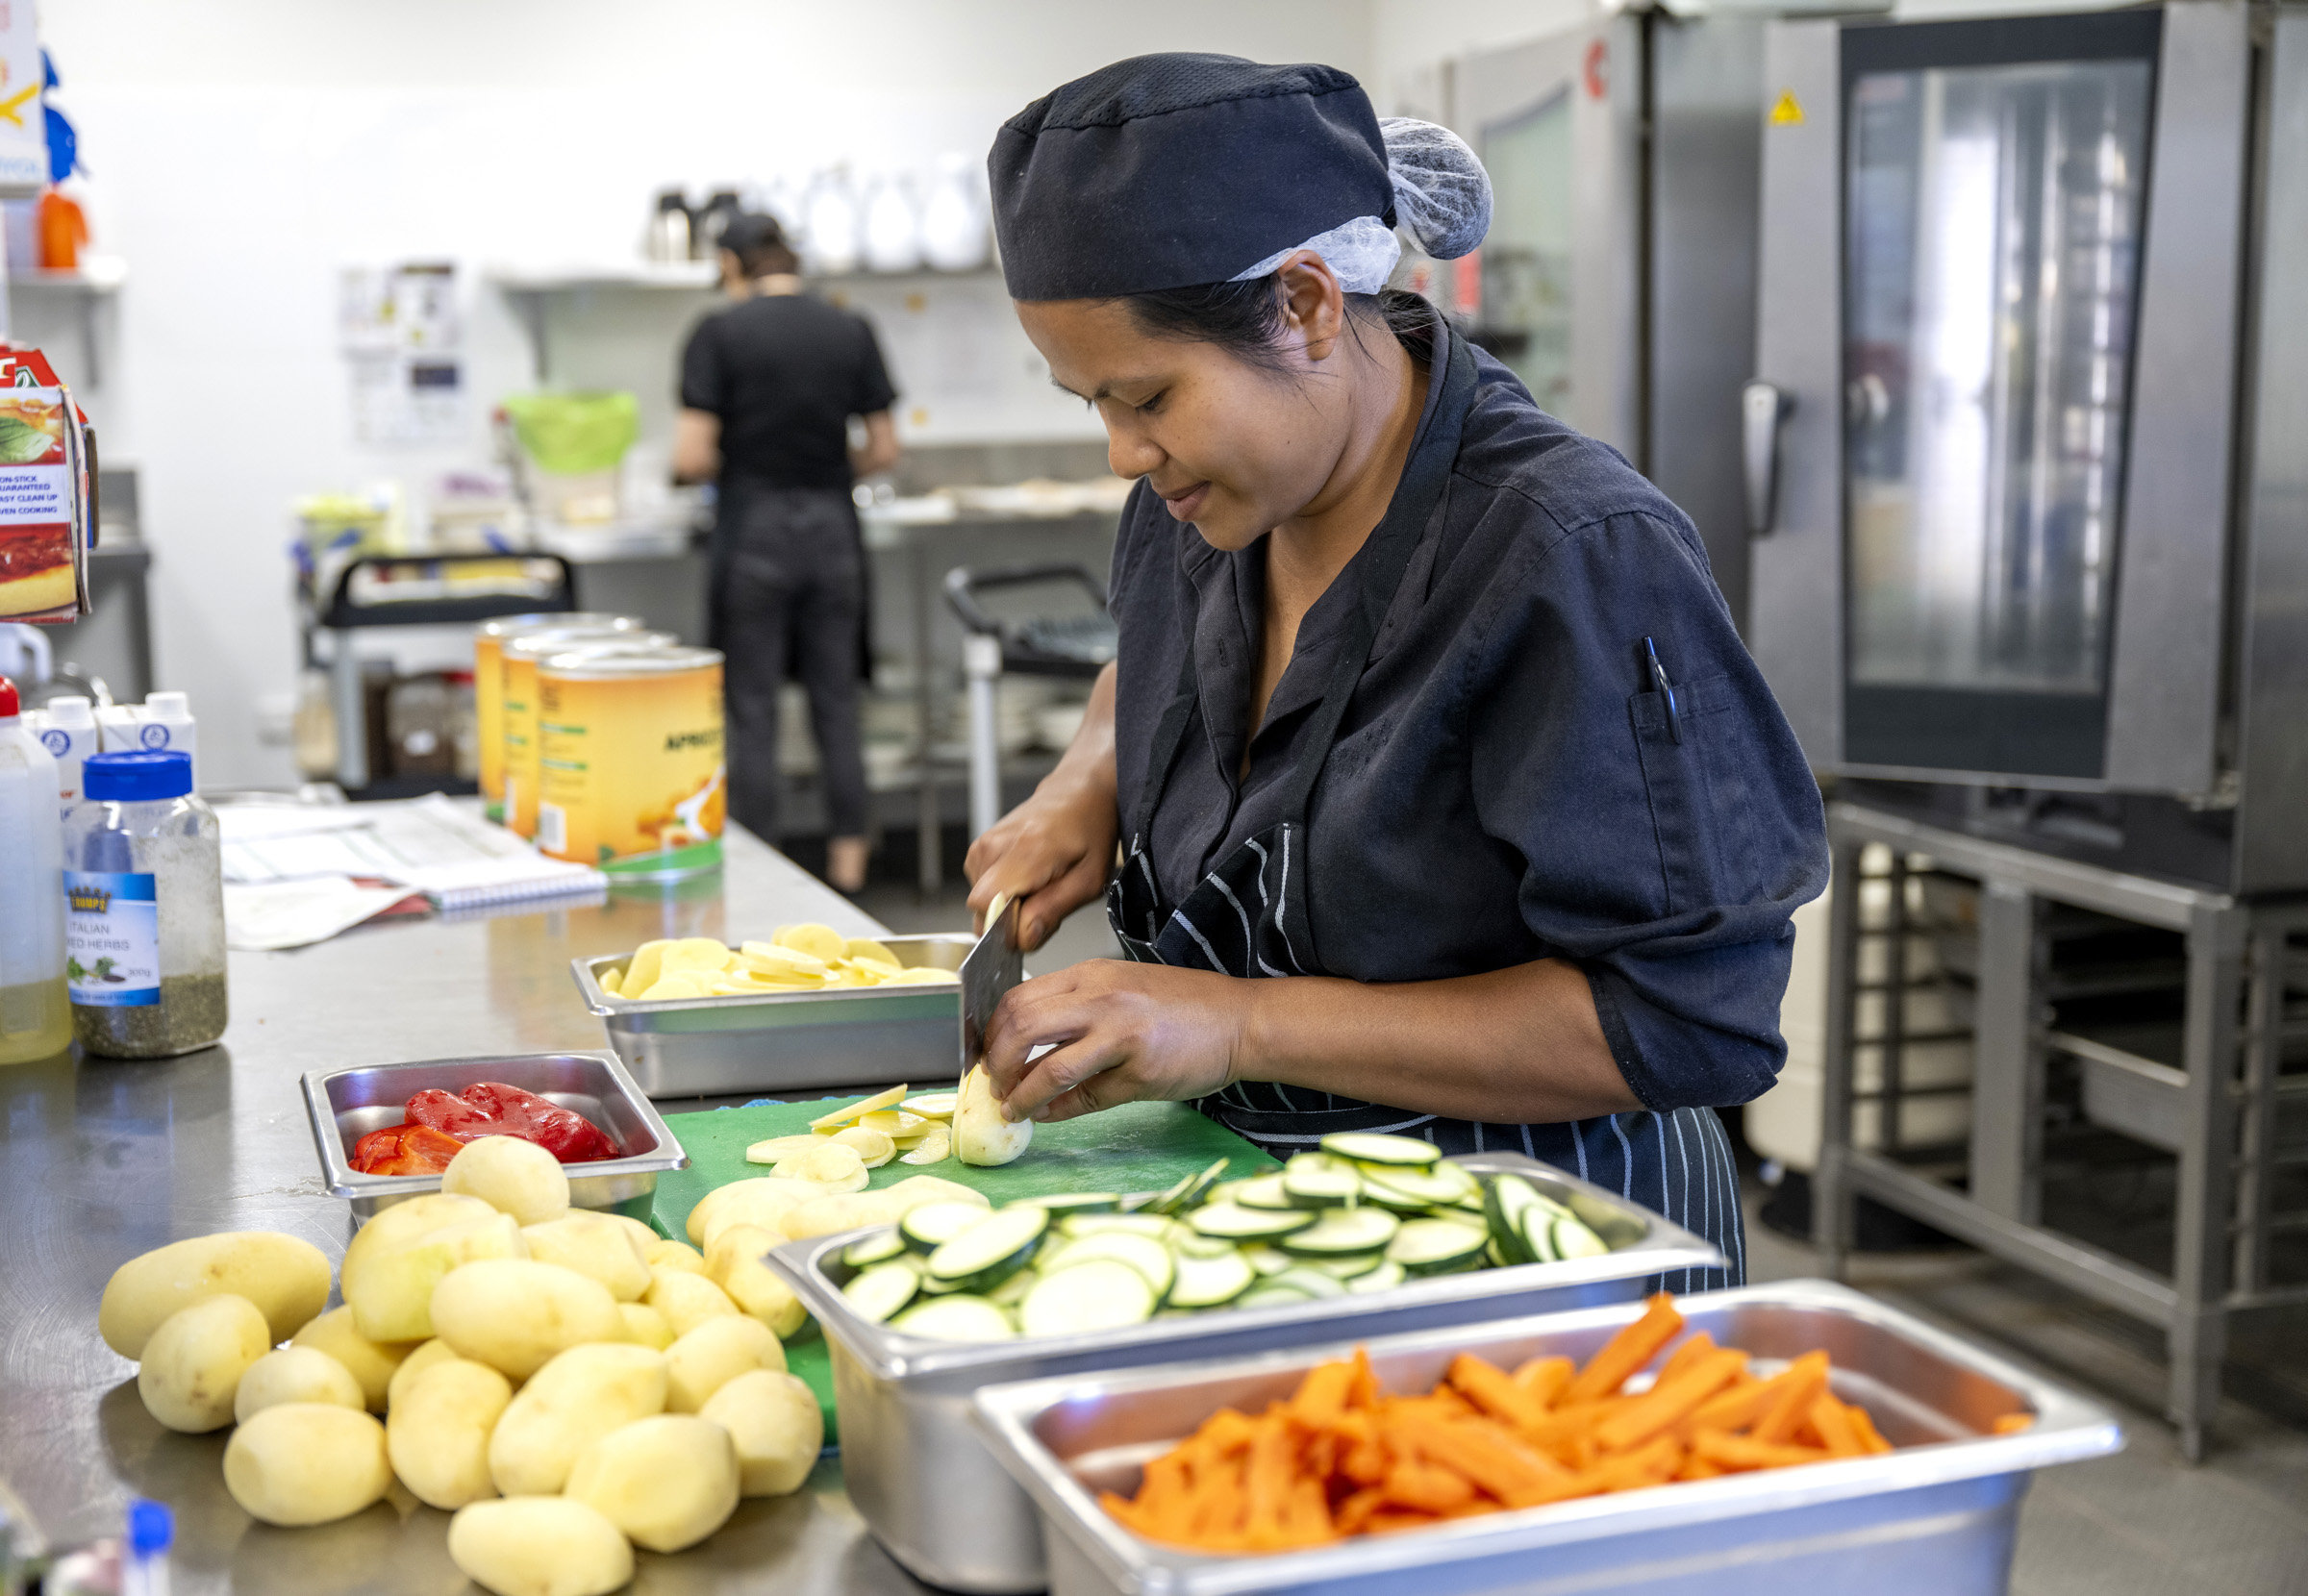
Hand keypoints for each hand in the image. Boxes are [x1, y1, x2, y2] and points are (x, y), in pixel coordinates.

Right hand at [963, 770, 1117, 952]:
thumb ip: (1053, 910)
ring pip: (984, 906)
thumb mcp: (1089, 878)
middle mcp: (994, 847)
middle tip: (1048, 900)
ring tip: (1042, 885)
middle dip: (1013, 922)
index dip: (1009, 928)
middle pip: (984, 913)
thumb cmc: (1090, 831)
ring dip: (1012, 907)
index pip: (986, 906)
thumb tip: (1021, 939)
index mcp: (1025, 850)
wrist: (1078, 793)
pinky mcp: (977, 851)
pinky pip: (984, 892)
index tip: (1037, 921)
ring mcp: (981, 847)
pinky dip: (1006, 894)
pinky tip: (1029, 877)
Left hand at [982, 960, 1248, 1122]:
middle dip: (995, 1063)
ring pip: (1046, 1068)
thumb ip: (1076, 1009)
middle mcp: (1102, 999)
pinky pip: (1085, 1097)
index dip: (991, 1031)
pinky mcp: (1141, 1072)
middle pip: (1021, 1028)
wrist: (1242, 1020)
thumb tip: (1027, 1048)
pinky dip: (1057, 1110)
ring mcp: (1122, 1035)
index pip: (1018, 998)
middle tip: (993, 1084)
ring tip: (1013, 1108)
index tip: (985, 1053)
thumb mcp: (1123, 989)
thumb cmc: (1186, 1006)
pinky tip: (1048, 1115)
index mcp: (1092, 974)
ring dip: (1020, 1095)